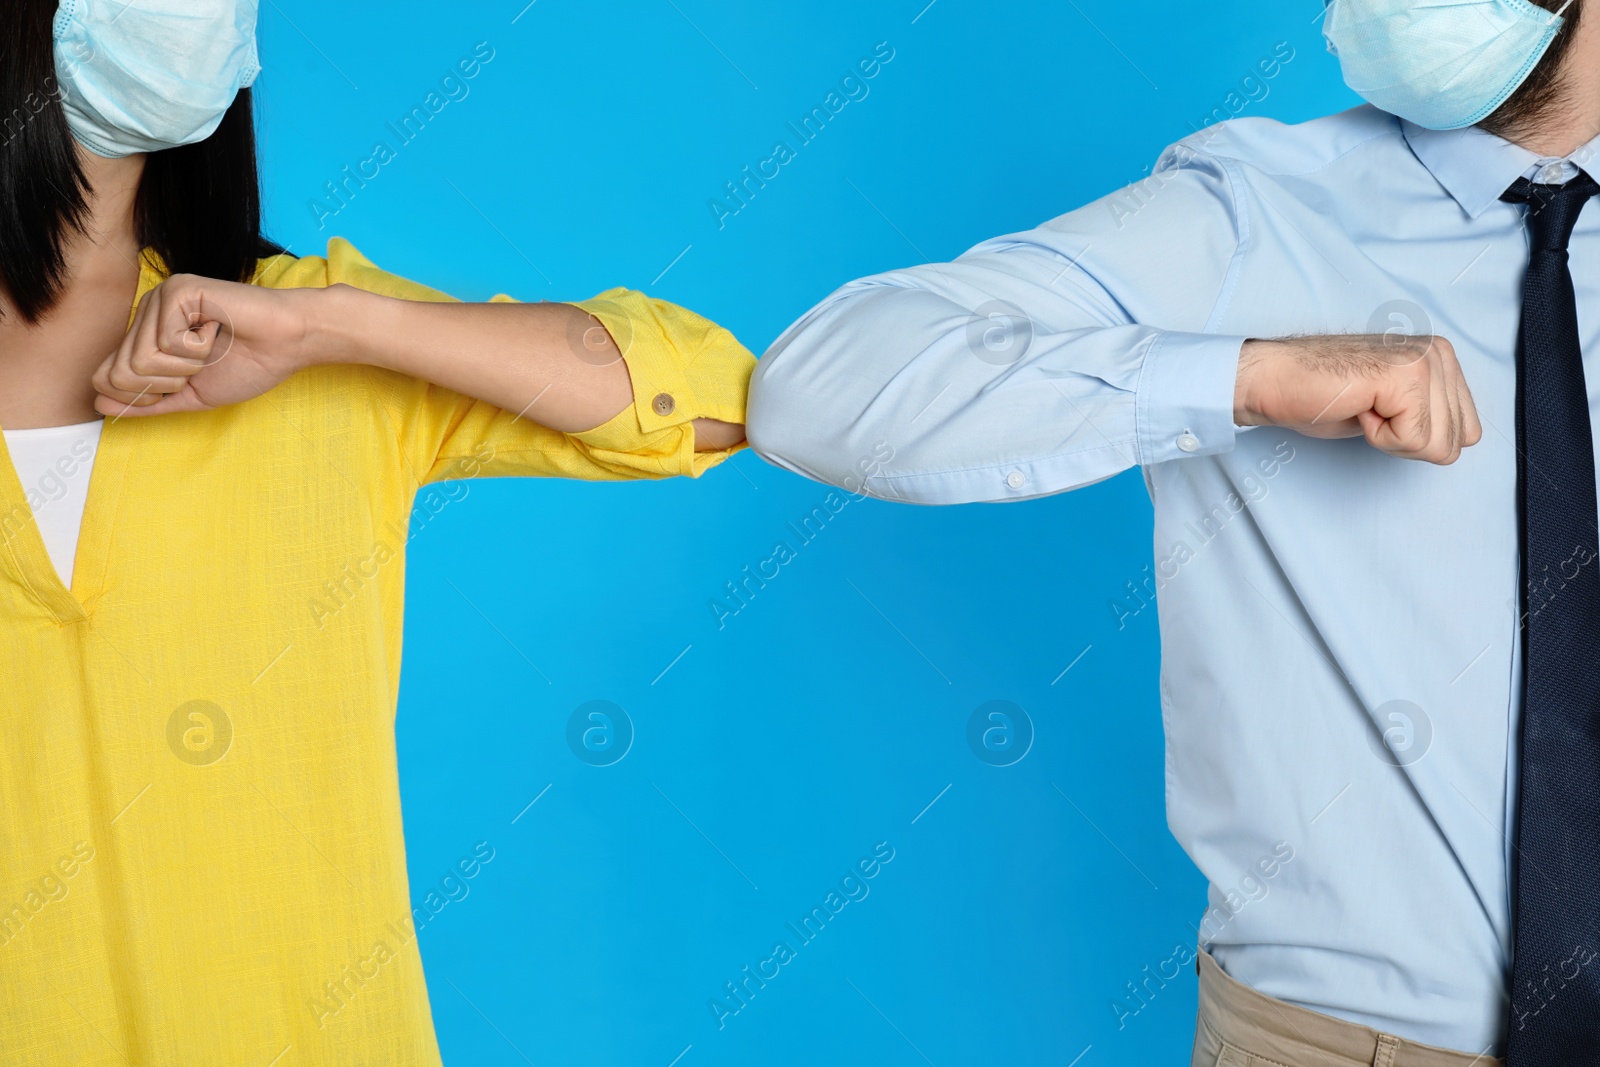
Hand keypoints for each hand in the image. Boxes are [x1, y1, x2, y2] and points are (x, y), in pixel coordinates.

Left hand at [92, 275, 321, 417]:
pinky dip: (198, 348)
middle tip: (201, 364)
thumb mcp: (190, 395)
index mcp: (147, 333)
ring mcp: (160, 298)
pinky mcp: (177, 291)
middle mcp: (147, 311)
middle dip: (168, 381)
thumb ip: (147, 402)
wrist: (288, 344)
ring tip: (211, 347)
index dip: (147, 393)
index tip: (186, 380)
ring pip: (142, 358)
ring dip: (186, 366)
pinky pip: (167, 341)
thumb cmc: (249, 365)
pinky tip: (217, 330)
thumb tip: (99, 406)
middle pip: (122, 371)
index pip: (109, 376)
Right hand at [1233, 334, 1482, 464]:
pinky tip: (1358, 408)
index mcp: (1442, 358)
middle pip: (1455, 442)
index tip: (1382, 414)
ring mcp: (1425, 362)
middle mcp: (1440, 353)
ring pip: (1439, 445)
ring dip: (1392, 439)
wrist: (1274, 382)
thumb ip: (1431, 415)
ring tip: (1362, 408)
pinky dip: (1379, 438)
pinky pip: (1413, 439)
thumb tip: (1465, 441)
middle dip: (1406, 441)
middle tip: (1368, 412)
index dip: (1418, 439)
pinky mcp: (1406, 376)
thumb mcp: (1391, 408)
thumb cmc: (1320, 395)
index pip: (1468, 432)